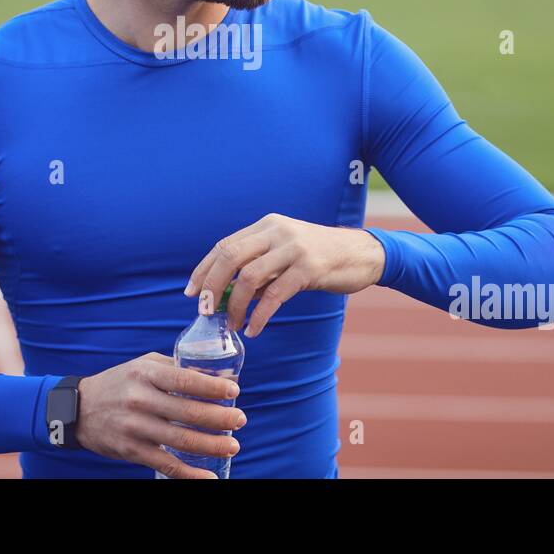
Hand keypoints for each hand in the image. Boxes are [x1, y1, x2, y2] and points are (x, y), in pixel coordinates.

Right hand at [73, 352, 246, 478]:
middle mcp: (140, 399)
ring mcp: (135, 427)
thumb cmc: (118, 383)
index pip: (186, 380)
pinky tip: (210, 476)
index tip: (234, 391)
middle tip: (240, 420)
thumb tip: (214, 374)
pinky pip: (166, 464)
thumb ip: (173, 368)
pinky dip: (190, 474)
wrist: (78, 410)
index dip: (213, 387)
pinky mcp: (131, 451)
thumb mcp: (142, 365)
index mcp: (146, 373)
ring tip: (232, 446)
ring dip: (212, 445)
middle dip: (221, 418)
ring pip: (181, 440)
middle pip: (188, 412)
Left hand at [185, 214, 385, 337]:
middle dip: (211, 285)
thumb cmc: (319, 257)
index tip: (191, 292)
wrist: (362, 254)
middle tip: (204, 310)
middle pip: (231, 256)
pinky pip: (275, 295)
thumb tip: (225, 295)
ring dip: (234, 305)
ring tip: (231, 324)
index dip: (203, 270)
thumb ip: (259, 267)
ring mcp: (294, 248)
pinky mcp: (310, 269)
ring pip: (250, 277)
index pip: (224, 245)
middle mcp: (277, 231)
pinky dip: (260, 315)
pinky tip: (254, 328)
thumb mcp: (285, 252)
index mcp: (267, 225)